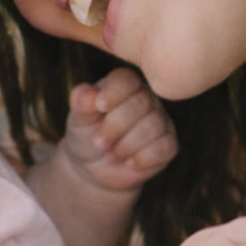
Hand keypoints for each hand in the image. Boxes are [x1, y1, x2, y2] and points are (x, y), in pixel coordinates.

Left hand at [58, 68, 177, 193]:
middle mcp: (146, 98)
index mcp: (123, 85)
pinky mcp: (168, 144)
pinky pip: (165, 147)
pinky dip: (144, 158)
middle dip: (115, 126)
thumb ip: (80, 101)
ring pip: (153, 126)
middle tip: (98, 142)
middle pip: (141, 103)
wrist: (94, 167)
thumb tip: (89, 94)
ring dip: (127, 145)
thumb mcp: (78, 118)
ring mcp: (160, 121)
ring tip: (111, 154)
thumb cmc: (87, 134)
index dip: (114, 92)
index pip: (127, 79)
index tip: (99, 106)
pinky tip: (130, 163)